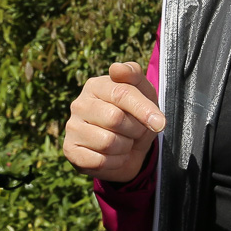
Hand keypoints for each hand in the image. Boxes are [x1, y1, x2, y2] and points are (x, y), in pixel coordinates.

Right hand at [63, 61, 164, 182]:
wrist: (130, 150)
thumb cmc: (135, 116)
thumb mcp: (143, 93)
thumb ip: (133, 75)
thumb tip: (117, 68)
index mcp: (95, 85)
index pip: (121, 93)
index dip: (143, 110)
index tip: (160, 123)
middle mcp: (79, 104)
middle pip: (115, 118)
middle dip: (134, 129)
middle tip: (136, 131)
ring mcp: (72, 128)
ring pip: (108, 142)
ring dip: (125, 147)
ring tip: (124, 142)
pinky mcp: (71, 151)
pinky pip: (99, 161)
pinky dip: (114, 162)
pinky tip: (113, 156)